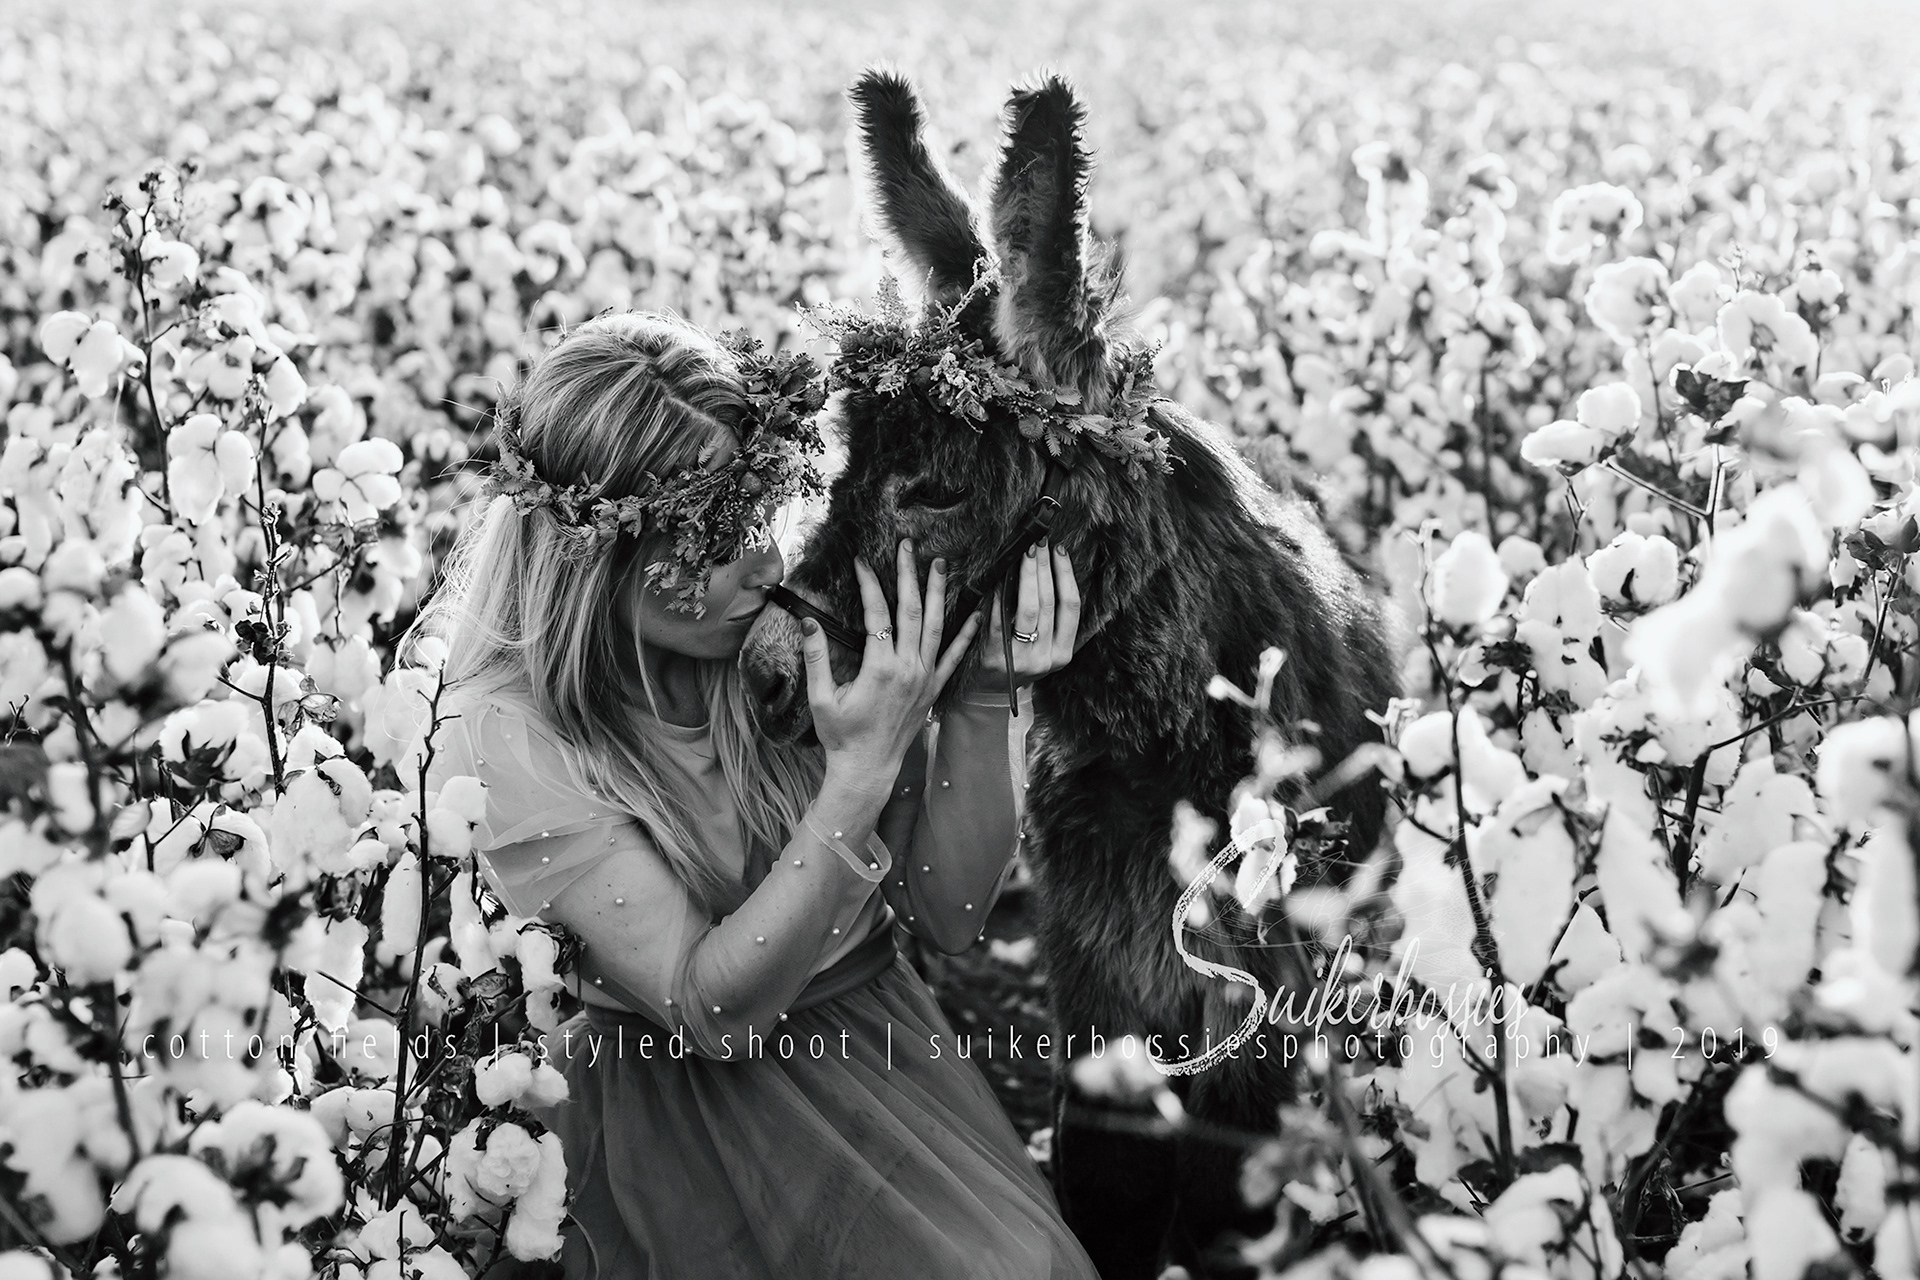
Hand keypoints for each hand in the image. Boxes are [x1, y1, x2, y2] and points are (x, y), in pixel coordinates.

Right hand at [800, 538, 980, 787]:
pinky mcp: (933, 690)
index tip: (863, 561)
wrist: (868, 769)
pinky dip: (966, 634)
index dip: (869, 583)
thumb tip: (808, 620)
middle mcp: (908, 669)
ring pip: (936, 627)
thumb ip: (816, 657)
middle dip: (909, 575)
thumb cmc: (841, 737)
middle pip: (911, 611)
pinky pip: (954, 657)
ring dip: (938, 593)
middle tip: (909, 546)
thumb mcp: (821, 699)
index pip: (876, 613)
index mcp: (880, 668)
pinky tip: (976, 613)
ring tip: (941, 565)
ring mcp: (925, 679)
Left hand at [978, 540, 1081, 687]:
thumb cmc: (1018, 660)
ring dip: (1027, 576)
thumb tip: (1056, 569)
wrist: (988, 693)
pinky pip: (999, 619)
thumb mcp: (1044, 648)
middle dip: (1044, 568)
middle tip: (1038, 542)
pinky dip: (1000, 594)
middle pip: (1049, 603)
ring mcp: (1021, 660)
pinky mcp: (995, 658)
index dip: (1066, 575)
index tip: (1059, 550)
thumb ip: (1053, 619)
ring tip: (1024, 553)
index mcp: (1063, 654)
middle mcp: (1046, 658)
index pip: (1071, 607)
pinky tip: (999, 576)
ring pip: (1029, 609)